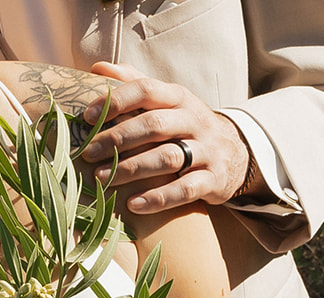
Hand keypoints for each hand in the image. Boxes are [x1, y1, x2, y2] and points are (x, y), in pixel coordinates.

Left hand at [78, 62, 259, 213]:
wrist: (236, 153)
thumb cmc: (185, 125)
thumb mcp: (167, 101)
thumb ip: (135, 83)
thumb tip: (98, 67)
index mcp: (179, 97)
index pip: (147, 89)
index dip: (117, 101)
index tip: (87, 116)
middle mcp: (195, 120)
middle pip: (154, 125)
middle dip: (118, 138)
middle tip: (88, 153)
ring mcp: (207, 150)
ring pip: (168, 157)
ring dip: (131, 169)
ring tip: (102, 178)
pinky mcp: (213, 179)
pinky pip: (186, 189)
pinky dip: (159, 198)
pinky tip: (133, 205)